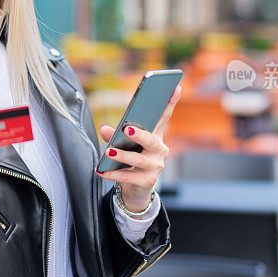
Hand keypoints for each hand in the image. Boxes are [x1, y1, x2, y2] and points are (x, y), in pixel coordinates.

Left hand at [96, 85, 181, 212]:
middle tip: (126, 128)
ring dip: (122, 155)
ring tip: (108, 152)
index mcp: (156, 136)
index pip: (164, 117)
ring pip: (138, 159)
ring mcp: (155, 166)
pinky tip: (101, 171)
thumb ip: (114, 135)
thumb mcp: (124, 145)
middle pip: (150, 139)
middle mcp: (159, 150)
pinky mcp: (147, 181)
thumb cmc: (131, 160)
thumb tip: (104, 129)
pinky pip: (129, 176)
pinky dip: (113, 174)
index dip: (170, 102)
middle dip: (139, 134)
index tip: (176, 87)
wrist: (135, 189)